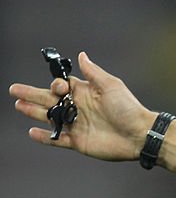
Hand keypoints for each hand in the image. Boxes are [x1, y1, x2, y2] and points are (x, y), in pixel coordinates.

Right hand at [9, 51, 156, 161]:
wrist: (139, 134)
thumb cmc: (128, 108)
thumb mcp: (111, 86)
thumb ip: (93, 72)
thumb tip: (81, 55)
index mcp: (85, 93)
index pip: (62, 86)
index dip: (56, 85)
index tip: (58, 87)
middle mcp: (78, 108)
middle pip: (49, 100)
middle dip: (32, 94)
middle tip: (15, 90)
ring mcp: (77, 125)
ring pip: (50, 118)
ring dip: (34, 112)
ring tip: (19, 106)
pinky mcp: (78, 141)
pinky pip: (57, 139)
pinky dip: (45, 137)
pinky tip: (32, 132)